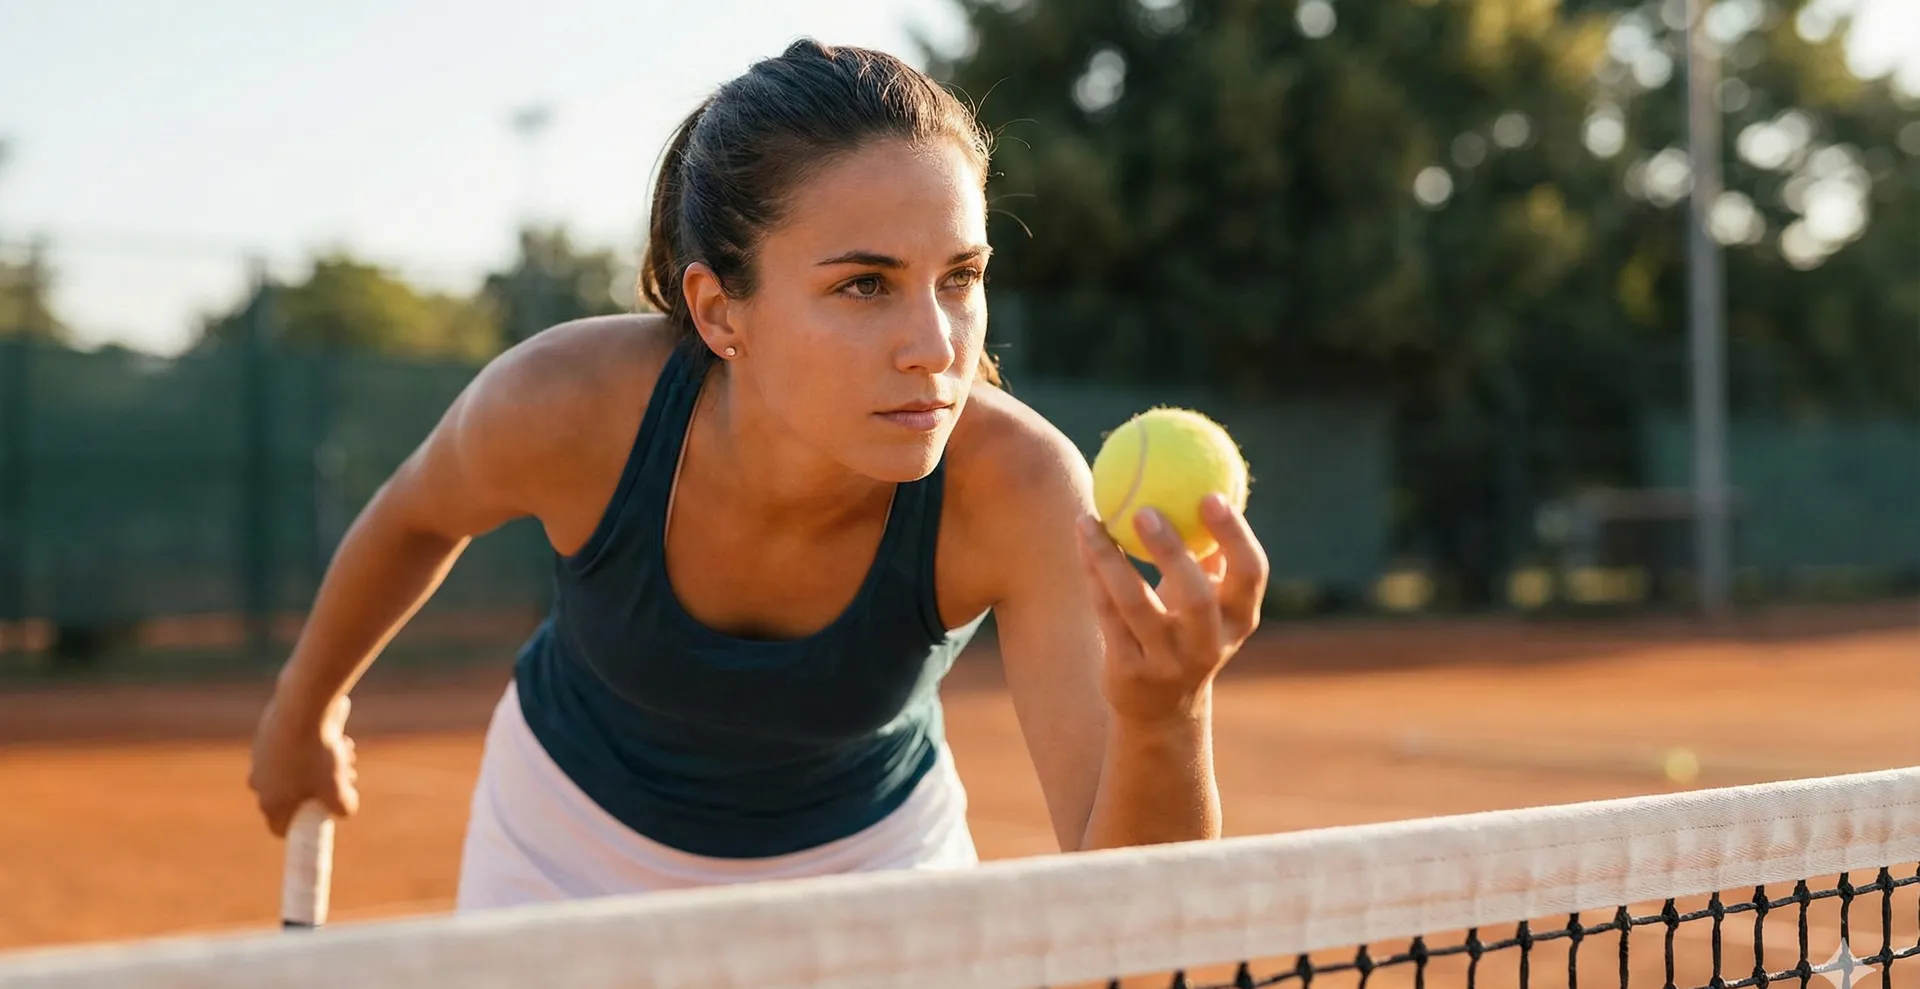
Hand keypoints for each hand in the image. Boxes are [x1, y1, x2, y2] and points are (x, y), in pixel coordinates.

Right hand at [247, 691, 357, 837]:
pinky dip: (316, 746)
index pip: (281, 828)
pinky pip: (297, 749)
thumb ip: (343, 809)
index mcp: (270, 803)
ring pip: (302, 772)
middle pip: (297, 798)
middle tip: (347, 778)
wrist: (305, 708)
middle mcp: (260, 783)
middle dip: (325, 790)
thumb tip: (342, 810)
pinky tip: (338, 736)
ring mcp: (263, 759)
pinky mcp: (271, 736)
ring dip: (326, 767)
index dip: (305, 827)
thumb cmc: (318, 754)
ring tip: (346, 754)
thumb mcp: (338, 791)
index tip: (325, 817)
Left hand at [1076, 494, 1269, 723]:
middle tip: (1145, 508)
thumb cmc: (1187, 633)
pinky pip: (1105, 614)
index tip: (1211, 495)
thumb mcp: (1210, 603)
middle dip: (1172, 552)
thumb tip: (1210, 480)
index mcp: (1239, 621)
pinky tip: (1082, 539)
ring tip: (1091, 520)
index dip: (1236, 536)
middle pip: (1196, 597)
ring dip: (1110, 559)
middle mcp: (1208, 646)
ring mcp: (1168, 663)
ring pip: (1135, 605)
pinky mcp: (1129, 673)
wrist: (1162, 711)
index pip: (1250, 575)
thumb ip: (1212, 554)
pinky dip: (1093, 575)